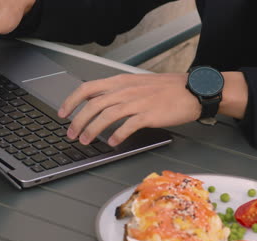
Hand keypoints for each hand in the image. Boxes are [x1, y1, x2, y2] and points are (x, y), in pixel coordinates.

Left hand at [58, 73, 200, 146]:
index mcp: (122, 82)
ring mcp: (138, 102)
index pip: (88, 87)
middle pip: (94, 104)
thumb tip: (101, 102)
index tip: (63, 113)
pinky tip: (112, 143)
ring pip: (107, 115)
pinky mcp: (150, 114)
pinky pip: (128, 125)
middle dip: (78, 120)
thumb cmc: (168, 89)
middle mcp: (127, 90)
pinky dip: (117, 135)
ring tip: (85, 141)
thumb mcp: (139, 83)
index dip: (72, 100)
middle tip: (71, 134)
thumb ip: (120, 91)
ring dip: (92, 129)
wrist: (193, 90)